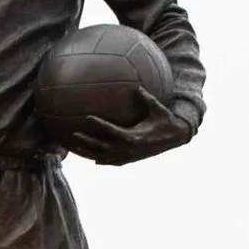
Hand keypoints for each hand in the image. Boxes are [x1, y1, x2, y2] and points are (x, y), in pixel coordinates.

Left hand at [68, 105, 197, 169]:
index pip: (112, 131)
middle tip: (73, 135)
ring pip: (104, 157)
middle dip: (88, 142)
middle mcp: (129, 149)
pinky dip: (101, 160)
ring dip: (89, 153)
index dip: (99, 125)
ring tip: (74, 149)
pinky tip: (92, 159)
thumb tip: (137, 86)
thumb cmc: (166, 121)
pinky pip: (112, 162)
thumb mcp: (157, 108)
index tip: (87, 118)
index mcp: (134, 137)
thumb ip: (147, 98)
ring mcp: (128, 157)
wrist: (175, 138)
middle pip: (103, 147)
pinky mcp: (130, 160)